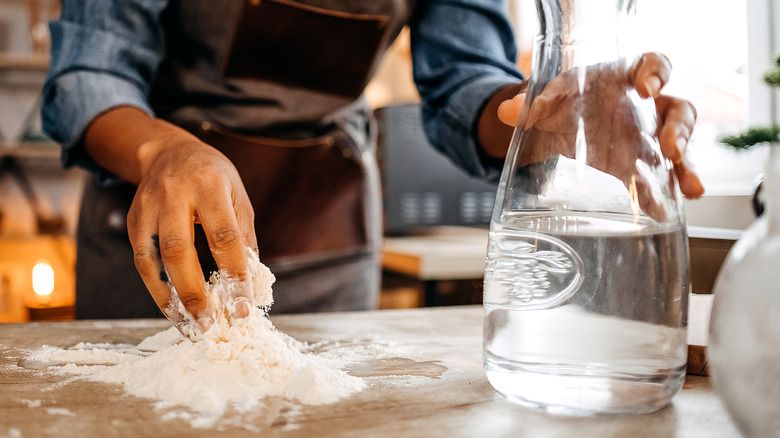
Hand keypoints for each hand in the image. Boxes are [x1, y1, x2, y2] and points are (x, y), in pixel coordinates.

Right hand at [85, 107, 256, 337]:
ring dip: (170, 298)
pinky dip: (156, 289)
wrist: (169, 152)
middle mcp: (174, 194)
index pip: (223, 236)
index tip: (243, 306)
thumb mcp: (238, 197)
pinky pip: (142, 261)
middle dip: (194, 292)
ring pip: (153, 259)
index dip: (233, 273)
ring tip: (190, 325)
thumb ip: (244, 237)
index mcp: (209, 185)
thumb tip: (251, 282)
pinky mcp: (133, 221)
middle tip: (210, 324)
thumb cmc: (213, 178)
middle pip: (179, 250)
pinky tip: (173, 309)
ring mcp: (148, 207)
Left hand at [496, 53, 703, 211]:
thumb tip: (507, 112)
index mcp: (625, 77)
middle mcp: (645, 106)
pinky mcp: (638, 165)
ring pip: (679, 146)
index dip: (657, 73)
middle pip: (678, 110)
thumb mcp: (545, 100)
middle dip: (680, 129)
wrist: (552, 124)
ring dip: (686, 167)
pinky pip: (659, 178)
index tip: (649, 88)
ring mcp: (647, 137)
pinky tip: (667, 212)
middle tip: (673, 148)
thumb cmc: (560, 101)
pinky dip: (664, 195)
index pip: (653, 64)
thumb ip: (530, 104)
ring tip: (690, 189)